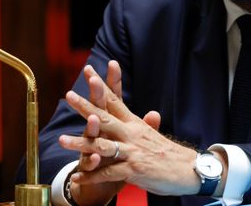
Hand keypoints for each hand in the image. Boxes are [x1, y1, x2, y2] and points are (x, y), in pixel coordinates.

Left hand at [59, 65, 199, 196]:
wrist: (189, 170)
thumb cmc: (171, 154)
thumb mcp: (156, 136)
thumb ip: (148, 125)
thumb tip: (152, 114)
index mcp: (135, 124)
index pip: (116, 101)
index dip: (101, 86)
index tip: (89, 71)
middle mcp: (132, 134)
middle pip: (105, 117)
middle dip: (85, 106)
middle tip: (69, 95)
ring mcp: (132, 152)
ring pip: (101, 145)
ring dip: (80, 143)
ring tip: (61, 140)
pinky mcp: (133, 170)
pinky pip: (107, 173)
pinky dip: (91, 176)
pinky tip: (78, 178)